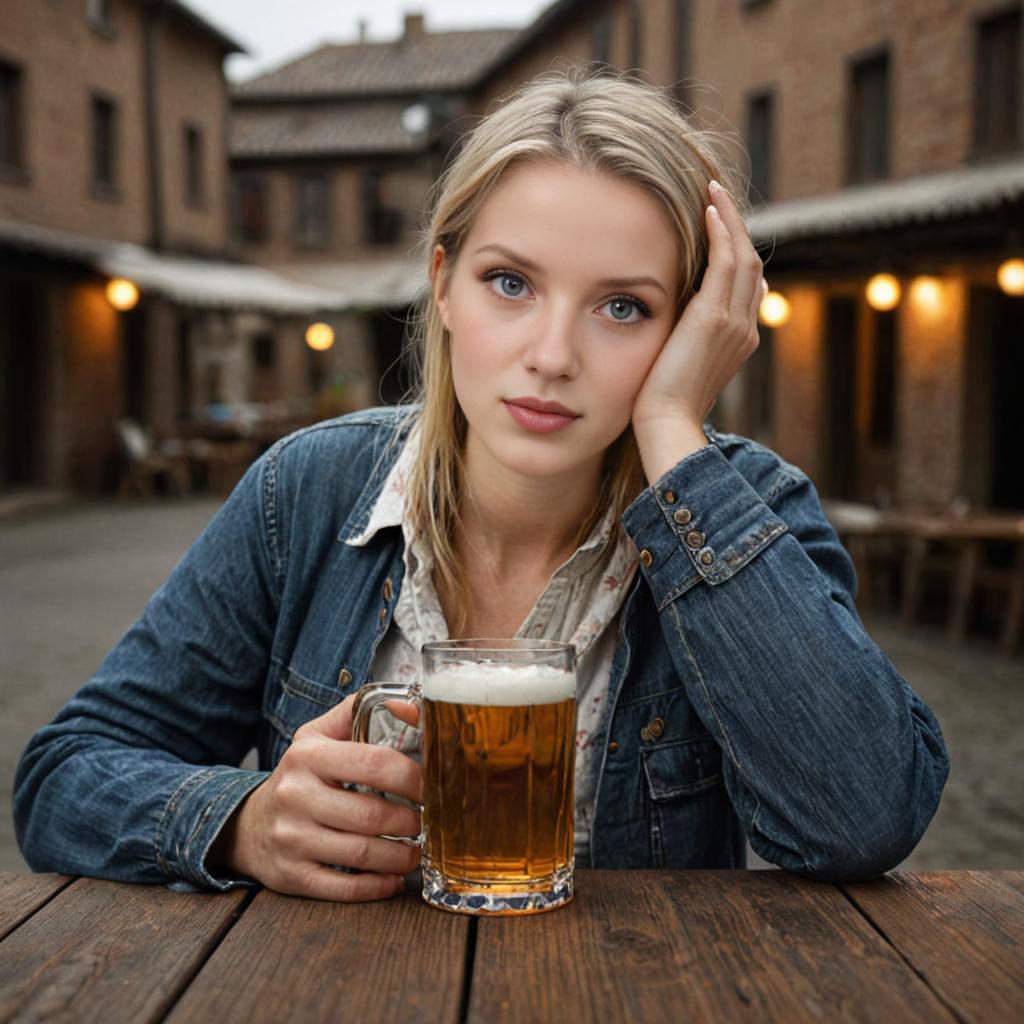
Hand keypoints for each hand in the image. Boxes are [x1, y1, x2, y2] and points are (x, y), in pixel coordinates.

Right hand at [207, 693, 422, 901]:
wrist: (249, 824)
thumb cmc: (300, 776)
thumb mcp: (317, 734)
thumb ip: (356, 711)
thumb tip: (405, 700)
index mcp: (308, 755)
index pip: (375, 764)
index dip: (413, 778)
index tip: (431, 786)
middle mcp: (295, 796)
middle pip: (372, 815)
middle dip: (412, 822)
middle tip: (428, 821)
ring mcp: (291, 839)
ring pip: (362, 854)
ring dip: (401, 857)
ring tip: (416, 850)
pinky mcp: (291, 876)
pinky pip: (344, 888)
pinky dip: (377, 886)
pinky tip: (392, 878)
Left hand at [631, 180, 764, 482]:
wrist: (665, 423)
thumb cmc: (660, 400)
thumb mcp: (677, 363)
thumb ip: (686, 336)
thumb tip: (679, 315)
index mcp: (739, 339)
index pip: (747, 284)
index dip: (736, 250)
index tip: (720, 225)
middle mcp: (744, 327)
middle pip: (751, 263)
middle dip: (737, 227)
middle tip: (718, 196)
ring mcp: (734, 322)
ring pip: (743, 256)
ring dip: (730, 219)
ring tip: (714, 191)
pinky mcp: (714, 318)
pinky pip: (727, 261)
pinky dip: (722, 232)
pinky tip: (710, 209)